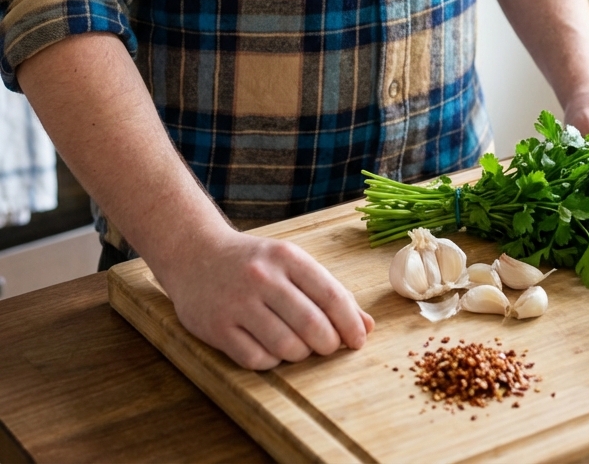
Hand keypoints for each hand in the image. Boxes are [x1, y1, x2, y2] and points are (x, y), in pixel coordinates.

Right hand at [157, 226, 374, 369]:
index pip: (331, 295)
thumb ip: (328, 291)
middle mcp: (263, 277)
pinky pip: (256, 359)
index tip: (358, 340)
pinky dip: (272, 361)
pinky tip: (272, 350)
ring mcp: (238, 303)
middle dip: (328, 344)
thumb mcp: (292, 263)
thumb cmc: (254, 262)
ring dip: (300, 354)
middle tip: (328, 347)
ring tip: (300, 347)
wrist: (195, 255)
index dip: (350, 324)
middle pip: (311, 325)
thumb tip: (367, 325)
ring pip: (286, 346)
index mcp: (287, 256)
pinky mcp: (218, 328)